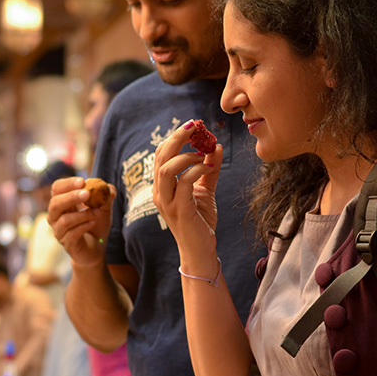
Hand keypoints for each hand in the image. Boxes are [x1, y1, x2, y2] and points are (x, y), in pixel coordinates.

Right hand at [46, 176, 115, 267]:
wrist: (97, 248)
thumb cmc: (96, 224)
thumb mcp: (104, 208)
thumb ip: (107, 197)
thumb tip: (110, 189)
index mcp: (62, 202)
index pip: (57, 188)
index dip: (67, 184)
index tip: (82, 182)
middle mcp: (56, 216)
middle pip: (55, 203)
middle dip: (71, 197)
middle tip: (87, 194)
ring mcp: (59, 231)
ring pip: (65, 220)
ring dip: (83, 215)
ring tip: (97, 213)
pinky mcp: (66, 243)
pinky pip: (72, 234)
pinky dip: (84, 227)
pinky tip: (93, 223)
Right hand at [153, 119, 222, 261]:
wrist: (201, 249)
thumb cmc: (200, 221)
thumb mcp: (205, 190)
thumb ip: (209, 169)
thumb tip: (216, 146)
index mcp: (162, 185)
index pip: (161, 154)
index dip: (174, 137)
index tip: (193, 126)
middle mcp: (160, 192)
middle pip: (160, 156)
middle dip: (177, 137)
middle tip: (194, 126)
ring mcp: (167, 201)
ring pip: (167, 168)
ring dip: (186, 156)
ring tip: (203, 154)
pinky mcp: (179, 210)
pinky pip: (184, 182)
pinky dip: (197, 170)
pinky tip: (208, 167)